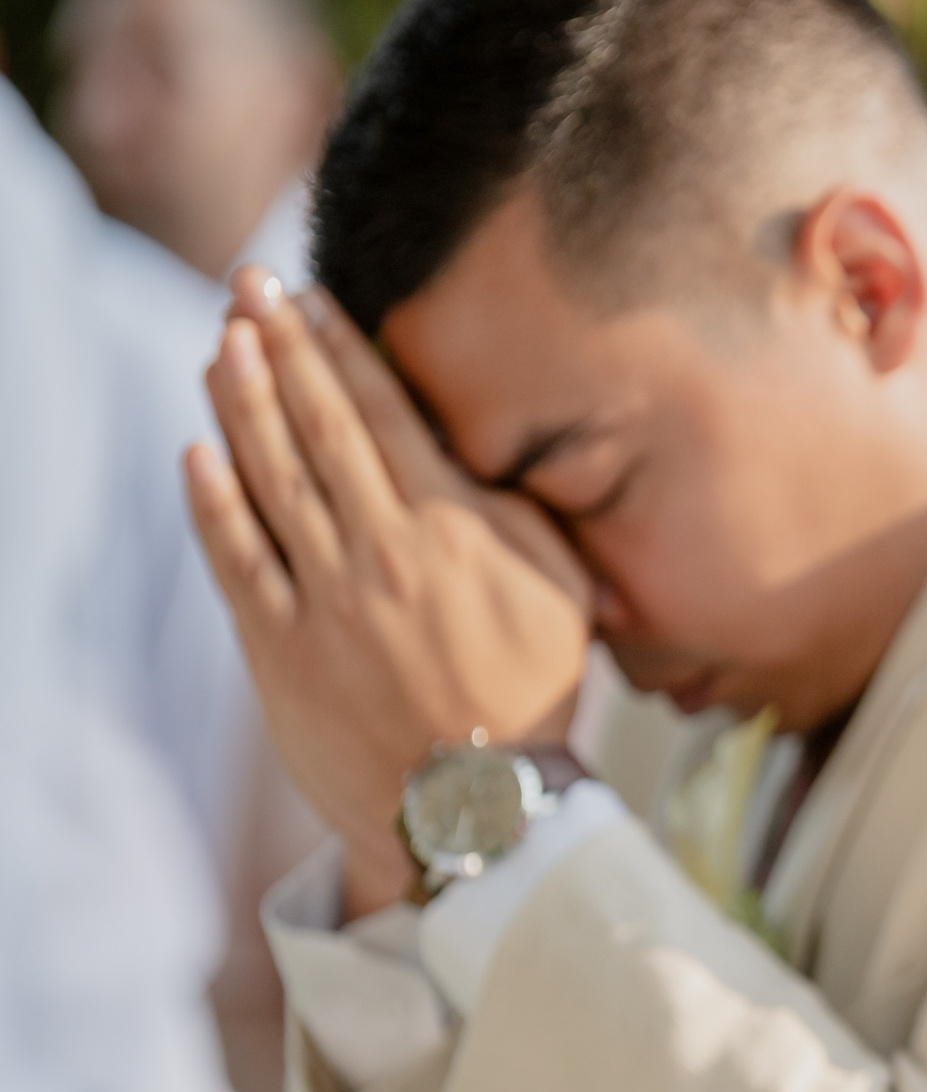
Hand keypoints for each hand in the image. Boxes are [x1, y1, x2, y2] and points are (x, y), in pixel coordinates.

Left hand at [183, 268, 592, 915]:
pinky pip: (237, 558)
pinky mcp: (281, 647)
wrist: (477, 805)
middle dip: (280, 349)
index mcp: (455, 530)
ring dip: (239, 404)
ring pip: (271, 480)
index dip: (339, 350)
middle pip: (318, 428)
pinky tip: (198, 451)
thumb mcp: (563, 590)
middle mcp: (383, 551)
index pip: (384, 415)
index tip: (310, 299)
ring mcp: (326, 599)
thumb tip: (485, 450)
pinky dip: (215, 502)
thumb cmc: (534, 693)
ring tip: (220, 344)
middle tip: (248, 287)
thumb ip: (522, 514)